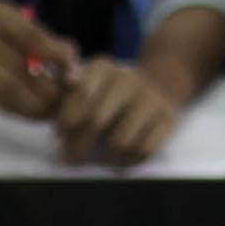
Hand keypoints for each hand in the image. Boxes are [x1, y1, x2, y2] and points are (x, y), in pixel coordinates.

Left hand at [52, 54, 179, 166]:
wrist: (158, 85)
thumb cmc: (108, 94)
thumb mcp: (84, 87)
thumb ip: (63, 101)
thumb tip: (56, 125)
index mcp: (103, 67)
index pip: (80, 93)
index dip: (66, 119)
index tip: (59, 135)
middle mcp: (127, 78)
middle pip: (96, 120)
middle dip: (79, 144)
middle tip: (70, 156)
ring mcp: (150, 97)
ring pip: (120, 141)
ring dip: (107, 154)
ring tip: (103, 151)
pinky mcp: (168, 118)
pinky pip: (143, 150)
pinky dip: (130, 158)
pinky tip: (123, 154)